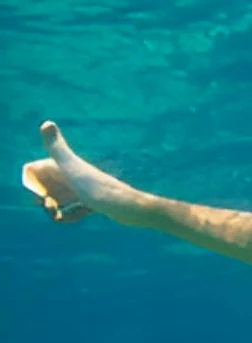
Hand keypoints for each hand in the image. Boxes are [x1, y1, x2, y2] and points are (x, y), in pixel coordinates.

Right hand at [21, 122, 143, 224]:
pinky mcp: (94, 202)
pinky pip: (75, 209)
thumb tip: (47, 122)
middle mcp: (74, 174)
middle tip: (50, 209)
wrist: (127, 207)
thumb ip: (57, 148)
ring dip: (55, 209)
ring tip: (58, 217)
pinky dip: (70, 216)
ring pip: (60, 198)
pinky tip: (71, 219)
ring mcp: (84, 188)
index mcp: (66, 164)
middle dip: (42, 199)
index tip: (39, 196)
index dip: (32, 184)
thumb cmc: (97, 189)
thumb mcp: (72, 169)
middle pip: (47, 186)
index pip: (36, 170)